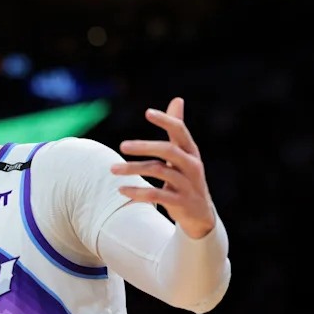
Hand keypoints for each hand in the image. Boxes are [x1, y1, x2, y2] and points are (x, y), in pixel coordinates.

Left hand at [112, 97, 216, 238]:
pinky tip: (121, 190)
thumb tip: (177, 100)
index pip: (180, 131)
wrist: (200, 214)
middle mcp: (192, 165)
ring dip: (133, 169)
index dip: (166, 120)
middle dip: (144, 147)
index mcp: (191, 151)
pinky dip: (137, 192)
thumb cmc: (187, 177)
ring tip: (112, 169)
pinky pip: (156, 195)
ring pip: (159, 171)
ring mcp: (187, 184)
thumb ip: (177, 130)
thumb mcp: (184, 154)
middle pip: (168, 150)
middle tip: (122, 146)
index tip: (148, 113)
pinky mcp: (180, 202)